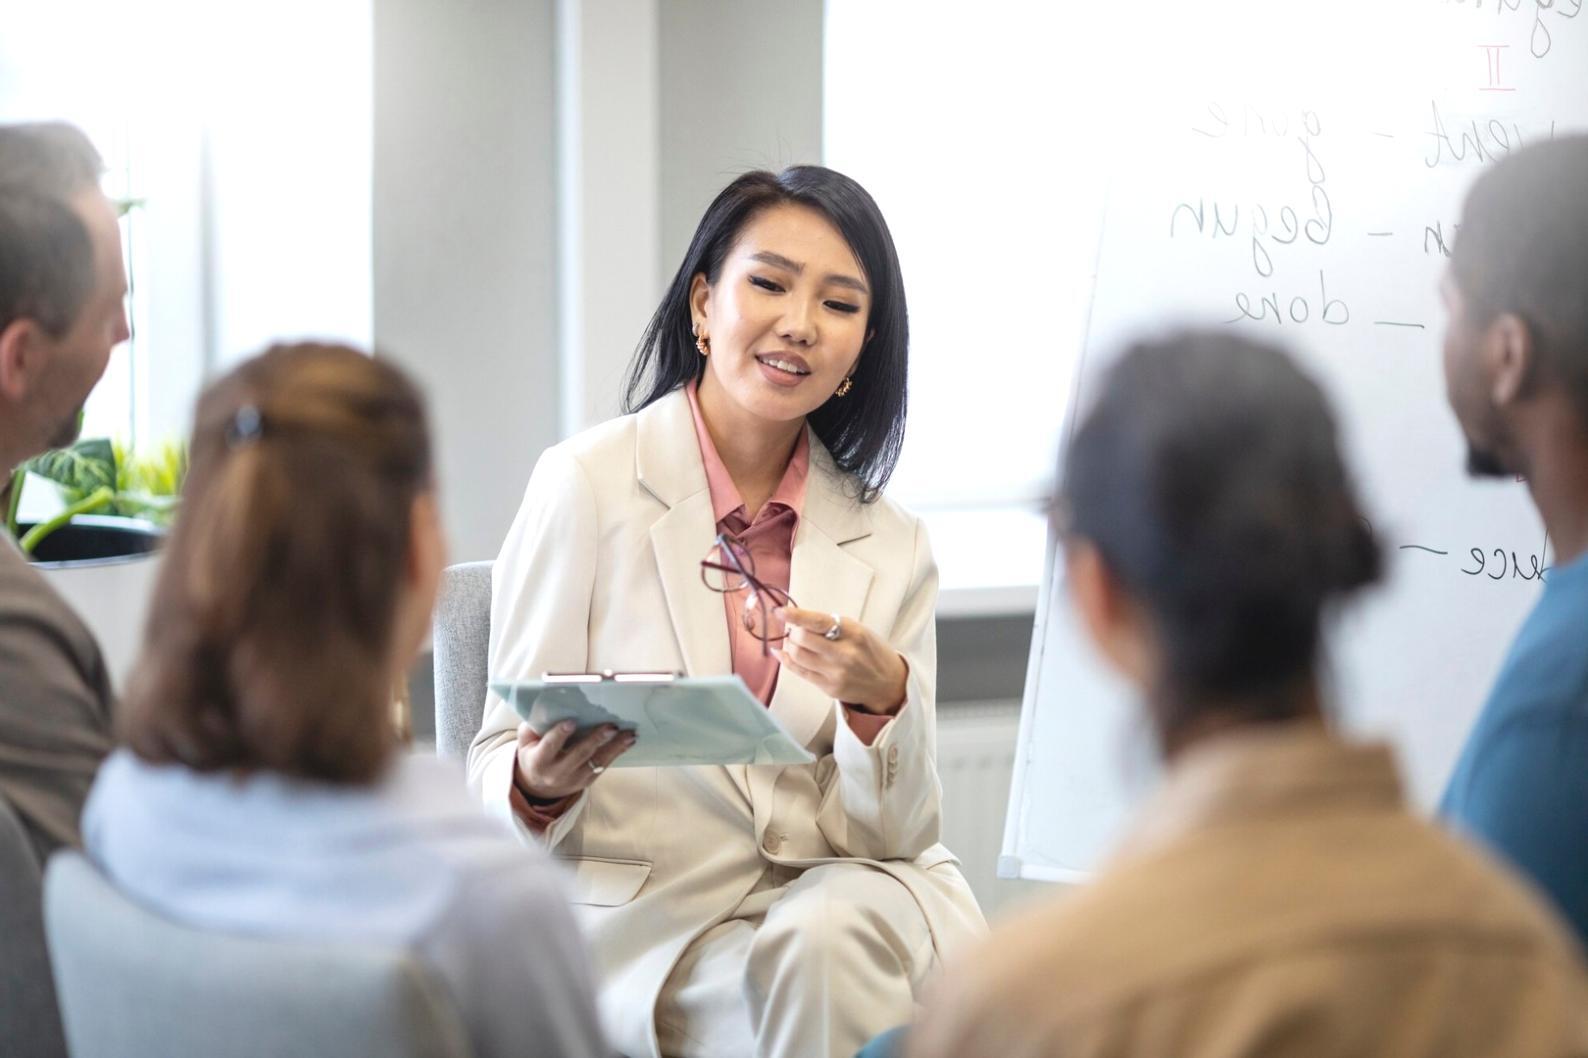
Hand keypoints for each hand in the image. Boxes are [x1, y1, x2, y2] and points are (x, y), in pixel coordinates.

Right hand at [511, 720, 635, 803]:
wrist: (538, 786)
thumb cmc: (533, 755)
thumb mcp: (525, 742)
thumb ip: (533, 726)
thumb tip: (549, 706)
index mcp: (538, 761)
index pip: (549, 746)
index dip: (559, 735)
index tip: (571, 722)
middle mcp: (556, 773)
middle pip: (578, 755)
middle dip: (595, 740)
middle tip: (610, 727)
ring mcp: (573, 779)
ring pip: (596, 762)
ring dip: (614, 747)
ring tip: (628, 734)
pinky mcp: (586, 781)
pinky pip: (603, 766)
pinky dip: (617, 753)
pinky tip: (627, 742)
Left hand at [776, 607, 908, 714]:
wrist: (888, 684)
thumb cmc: (871, 652)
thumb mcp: (859, 631)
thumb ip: (832, 626)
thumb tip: (799, 620)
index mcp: (854, 633)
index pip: (818, 622)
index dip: (796, 616)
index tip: (780, 611)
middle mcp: (844, 653)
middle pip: (802, 638)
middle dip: (793, 631)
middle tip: (795, 629)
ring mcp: (836, 673)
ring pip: (798, 655)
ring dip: (790, 645)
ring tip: (794, 642)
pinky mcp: (829, 688)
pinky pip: (799, 672)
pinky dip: (787, 660)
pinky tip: (783, 653)